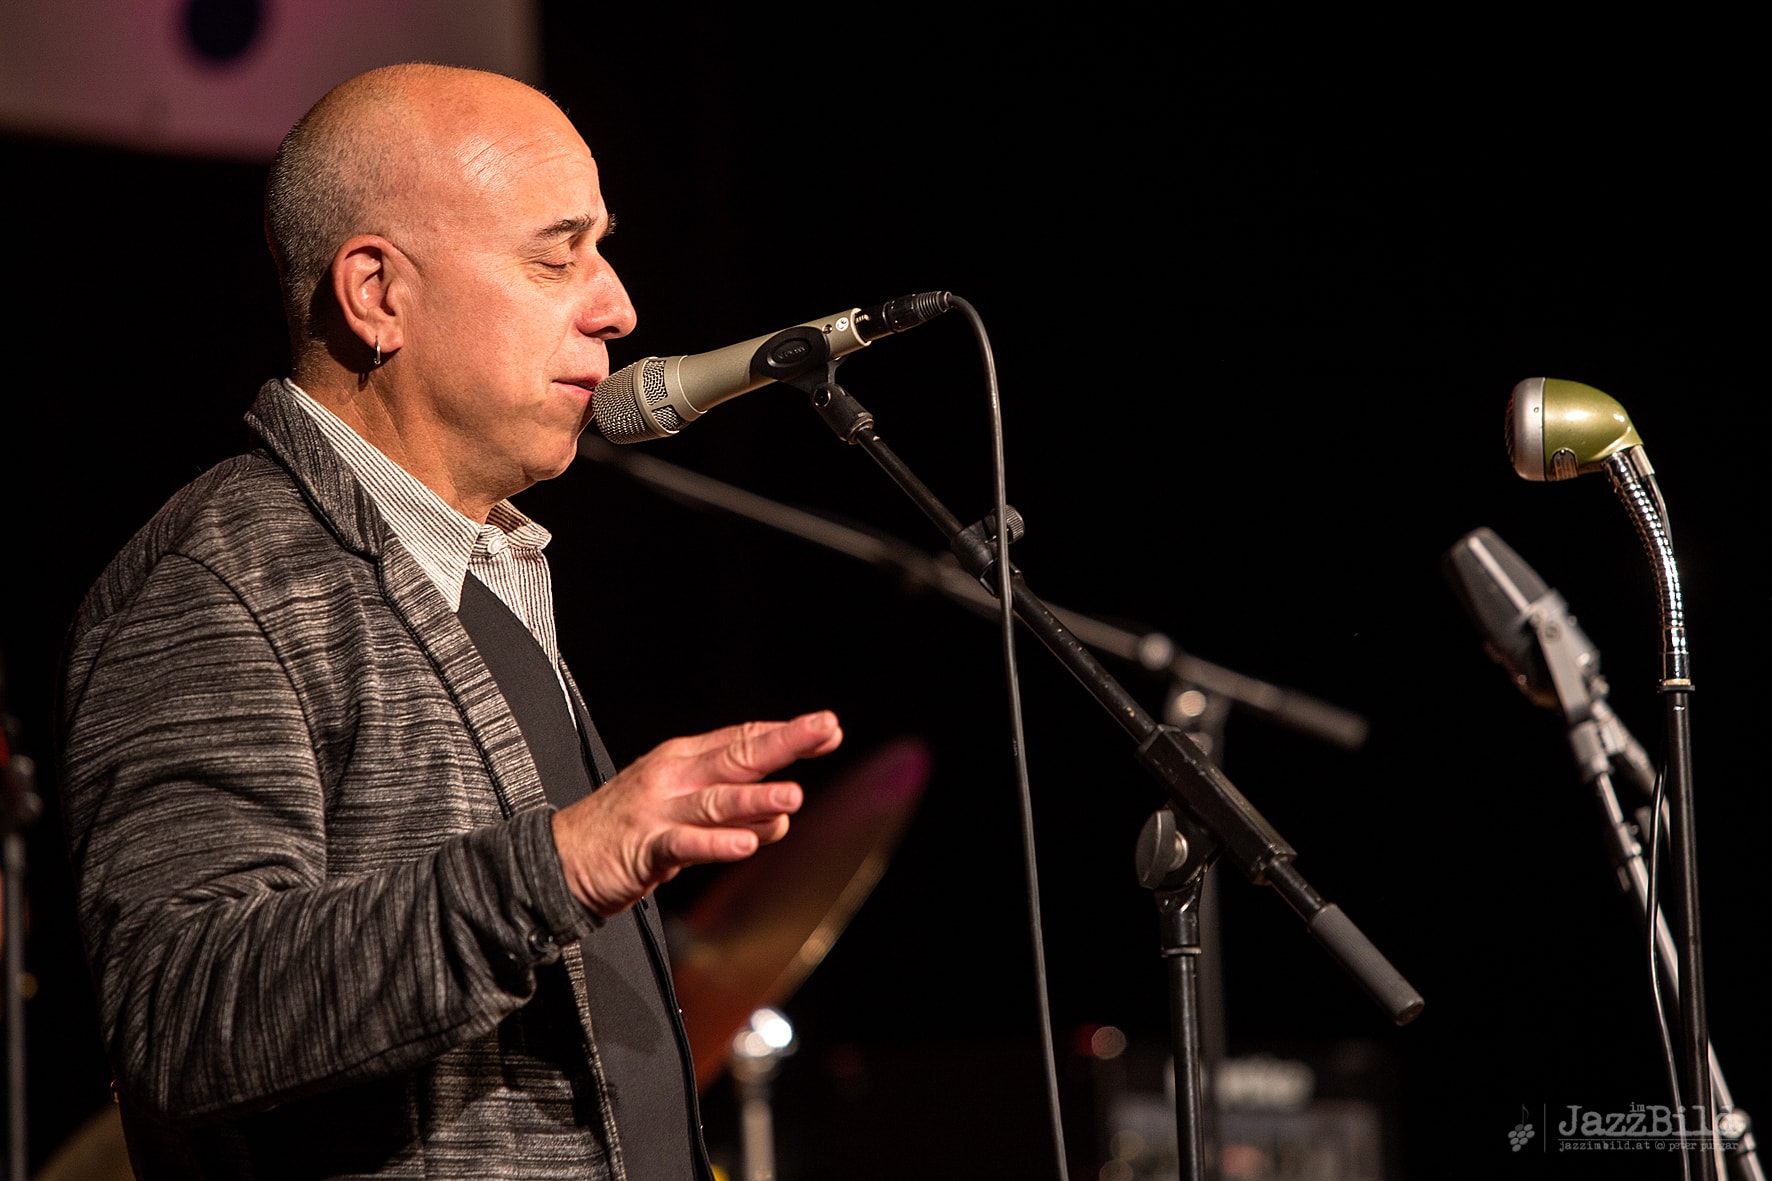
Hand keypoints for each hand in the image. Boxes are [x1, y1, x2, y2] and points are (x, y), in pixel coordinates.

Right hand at [550, 710, 842, 916]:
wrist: (558, 859)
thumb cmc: (627, 832)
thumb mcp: (683, 811)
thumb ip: (733, 811)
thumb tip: (783, 817)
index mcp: (683, 760)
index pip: (742, 739)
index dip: (786, 733)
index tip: (828, 728)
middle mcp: (674, 776)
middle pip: (737, 756)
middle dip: (785, 743)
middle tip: (825, 730)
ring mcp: (657, 810)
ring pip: (716, 801)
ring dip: (756, 799)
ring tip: (793, 796)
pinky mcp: (643, 847)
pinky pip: (685, 845)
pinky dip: (716, 844)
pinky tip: (746, 845)